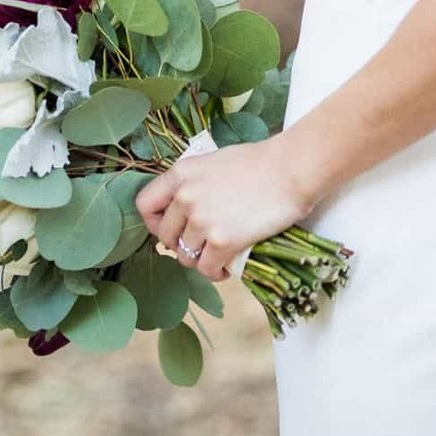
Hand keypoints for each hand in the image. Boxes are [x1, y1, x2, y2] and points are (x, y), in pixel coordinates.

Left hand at [134, 135, 311, 282]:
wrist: (290, 170)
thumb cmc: (259, 163)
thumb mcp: (214, 163)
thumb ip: (193, 184)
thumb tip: (184, 211)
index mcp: (181, 173)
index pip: (145, 205)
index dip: (155, 223)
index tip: (171, 229)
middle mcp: (185, 196)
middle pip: (165, 237)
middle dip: (182, 244)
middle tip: (203, 244)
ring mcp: (202, 220)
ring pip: (185, 257)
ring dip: (201, 259)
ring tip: (219, 255)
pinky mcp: (221, 241)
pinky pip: (206, 269)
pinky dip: (217, 272)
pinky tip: (229, 266)